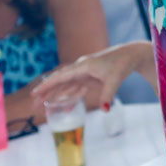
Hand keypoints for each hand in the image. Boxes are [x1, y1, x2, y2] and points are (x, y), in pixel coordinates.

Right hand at [32, 42, 148, 108]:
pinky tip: (66, 108)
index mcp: (83, 66)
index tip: (34, 93)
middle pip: (60, 81)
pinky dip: (71, 97)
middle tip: (33, 103)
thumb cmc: (122, 64)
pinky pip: (77, 88)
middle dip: (47, 92)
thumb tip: (105, 110)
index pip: (61, 76)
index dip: (47, 85)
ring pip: (67, 85)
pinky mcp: (92, 77)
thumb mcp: (115, 79)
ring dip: (56, 95)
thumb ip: (108, 94)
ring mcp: (86, 73)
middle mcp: (82, 68)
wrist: (132, 55)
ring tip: (43, 105)